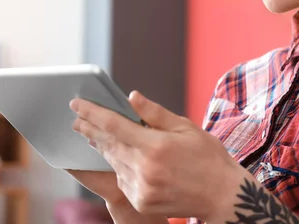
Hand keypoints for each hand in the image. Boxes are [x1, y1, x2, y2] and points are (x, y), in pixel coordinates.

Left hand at [70, 91, 246, 220]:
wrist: (222, 195)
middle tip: (77, 119)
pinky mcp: (141, 202)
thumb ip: (155, 113)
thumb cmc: (208, 157)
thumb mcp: (186, 127)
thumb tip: (131, 97)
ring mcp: (142, 188)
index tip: (77, 103)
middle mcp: (145, 168)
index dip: (92, 113)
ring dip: (103, 148)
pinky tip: (119, 157)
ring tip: (93, 135)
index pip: (114, 125)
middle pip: (108, 144)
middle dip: (90, 130)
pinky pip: (122, 179)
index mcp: (156, 146)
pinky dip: (119, 166)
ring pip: (114, 162)